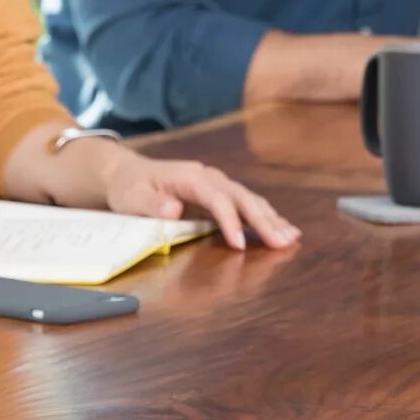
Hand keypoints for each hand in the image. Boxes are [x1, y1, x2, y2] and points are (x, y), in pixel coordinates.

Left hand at [85, 145, 300, 251]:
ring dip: (271, 219)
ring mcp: (218, 184)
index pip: (217, 198)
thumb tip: (174, 208)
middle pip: (242, 198)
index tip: (240, 245)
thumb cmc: (129, 187)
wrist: (127, 173)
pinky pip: (247, 205)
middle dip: (264, 220)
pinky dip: (265, 217)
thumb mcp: (131, 196)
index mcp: (190, 176)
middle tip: (283, 242)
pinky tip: (282, 229)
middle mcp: (210, 177)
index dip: (230, 221)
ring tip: (292, 237)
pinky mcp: (220, 194)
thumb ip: (151, 203)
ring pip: (250, 200)